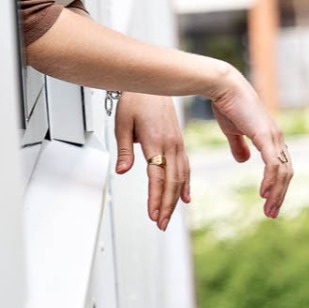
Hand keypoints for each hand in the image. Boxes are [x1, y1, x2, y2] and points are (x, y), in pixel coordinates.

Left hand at [114, 92, 190, 231]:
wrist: (152, 82)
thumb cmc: (136, 100)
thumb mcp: (122, 123)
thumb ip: (124, 149)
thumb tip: (122, 170)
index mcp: (156, 140)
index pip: (157, 177)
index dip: (155, 198)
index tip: (152, 215)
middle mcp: (171, 144)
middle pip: (172, 181)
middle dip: (167, 205)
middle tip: (161, 224)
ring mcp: (177, 143)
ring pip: (180, 176)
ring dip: (175, 199)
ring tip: (169, 216)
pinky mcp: (179, 142)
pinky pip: (186, 166)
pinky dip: (186, 184)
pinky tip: (186, 196)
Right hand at [209, 65, 293, 218]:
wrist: (223, 87)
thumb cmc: (227, 105)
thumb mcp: (233, 130)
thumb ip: (239, 146)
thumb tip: (243, 161)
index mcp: (270, 136)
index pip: (281, 166)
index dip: (277, 185)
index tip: (268, 203)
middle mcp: (276, 137)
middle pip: (286, 172)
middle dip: (280, 194)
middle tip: (271, 213)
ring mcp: (273, 136)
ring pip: (282, 171)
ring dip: (277, 193)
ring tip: (269, 210)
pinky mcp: (265, 135)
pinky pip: (273, 164)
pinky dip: (270, 180)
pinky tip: (263, 193)